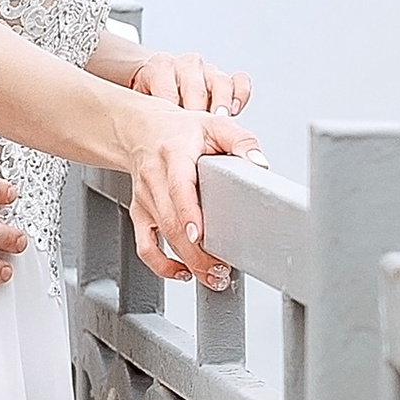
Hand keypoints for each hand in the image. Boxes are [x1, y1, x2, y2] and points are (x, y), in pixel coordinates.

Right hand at [122, 99, 262, 291]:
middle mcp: (154, 178)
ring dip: (185, 261)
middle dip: (194, 252)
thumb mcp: (216, 124)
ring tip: (211, 275)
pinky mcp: (140, 213)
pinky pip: (144, 246)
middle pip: (170, 222)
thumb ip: (241, 141)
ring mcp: (145, 198)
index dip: (187, 214)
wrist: (143, 130)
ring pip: (159, 237)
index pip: (178, 187)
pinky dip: (160, 265)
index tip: (199, 236)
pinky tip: (182, 272)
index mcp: (173, 154)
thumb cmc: (181, 130)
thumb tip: (259, 163)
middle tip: (220, 269)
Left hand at [136, 46, 252, 120]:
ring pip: (220, 82)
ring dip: (221, 102)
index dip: (172, 111)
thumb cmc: (149, 92)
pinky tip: (234, 109)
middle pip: (195, 87)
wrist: (156, 77)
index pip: (167, 89)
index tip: (174, 131)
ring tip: (220, 118)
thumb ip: (147, 113)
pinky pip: (239, 81)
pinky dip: (240, 95)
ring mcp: (207, 71)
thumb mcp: (140, 100)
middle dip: (197, 110)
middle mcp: (186, 66)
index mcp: (161, 67)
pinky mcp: (225, 78)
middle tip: (197, 129)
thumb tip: (149, 137)